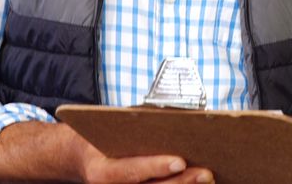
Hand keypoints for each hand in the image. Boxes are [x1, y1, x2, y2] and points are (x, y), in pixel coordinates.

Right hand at [69, 124, 215, 183]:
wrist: (83, 157)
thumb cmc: (103, 136)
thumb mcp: (112, 126)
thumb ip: (138, 122)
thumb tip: (176, 115)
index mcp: (102, 171)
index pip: (131, 171)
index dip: (156, 167)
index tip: (180, 161)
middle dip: (182, 182)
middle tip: (206, 172)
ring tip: (208, 178)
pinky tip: (197, 182)